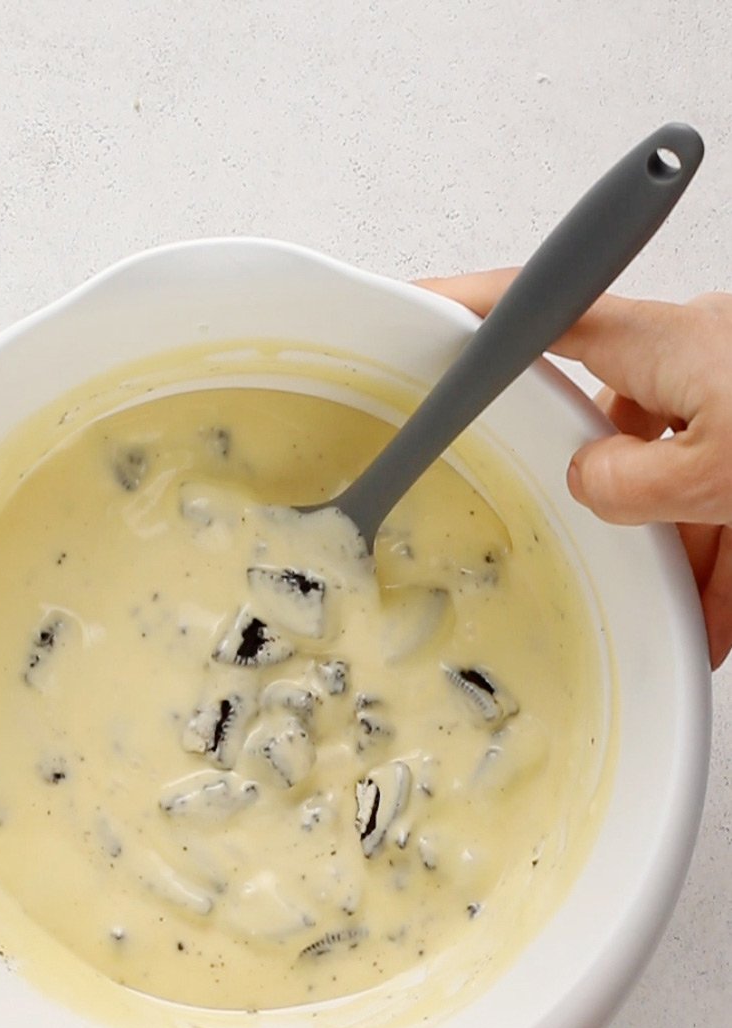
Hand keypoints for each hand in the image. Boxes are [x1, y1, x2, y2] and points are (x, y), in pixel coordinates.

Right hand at [420, 270, 731, 667]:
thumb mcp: (723, 472)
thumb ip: (636, 483)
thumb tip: (592, 485)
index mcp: (674, 350)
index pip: (551, 313)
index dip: (478, 307)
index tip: (423, 308)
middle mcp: (706, 369)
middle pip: (627, 433)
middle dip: (629, 506)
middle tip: (627, 554)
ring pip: (687, 486)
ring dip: (692, 555)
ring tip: (703, 612)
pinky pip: (730, 512)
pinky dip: (728, 571)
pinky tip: (725, 622)